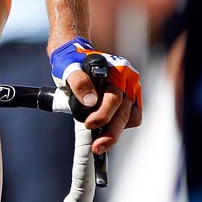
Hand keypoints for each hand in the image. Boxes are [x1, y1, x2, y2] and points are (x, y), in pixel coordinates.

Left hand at [50, 37, 142, 153]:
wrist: (74, 55)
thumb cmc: (71, 61)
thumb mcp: (69, 68)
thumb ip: (79, 82)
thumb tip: (90, 101)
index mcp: (117, 69)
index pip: (114, 98)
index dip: (102, 115)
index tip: (89, 124)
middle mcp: (129, 79)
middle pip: (123, 112)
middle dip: (110, 132)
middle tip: (97, 146)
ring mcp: (131, 89)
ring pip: (129, 118)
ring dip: (115, 132)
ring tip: (100, 142)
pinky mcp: (130, 98)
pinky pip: (132, 117)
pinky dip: (121, 126)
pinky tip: (106, 130)